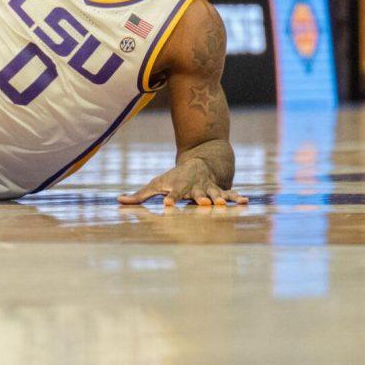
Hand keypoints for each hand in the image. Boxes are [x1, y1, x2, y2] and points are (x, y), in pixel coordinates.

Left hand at [118, 158, 248, 206]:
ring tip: (222, 204)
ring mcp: (209, 189)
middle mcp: (195, 189)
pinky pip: (230, 194)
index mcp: (179, 188)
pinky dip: (238, 198)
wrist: (201, 160)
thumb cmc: (175, 177)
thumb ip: (139, 195)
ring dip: (218, 199)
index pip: (173, 194)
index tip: (167, 204)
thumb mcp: (156, 183)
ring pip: (214, 194)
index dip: (170, 199)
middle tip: (202, 204)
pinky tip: (246, 202)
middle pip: (196, 195)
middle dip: (199, 199)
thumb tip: (118, 201)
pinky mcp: (221, 190)